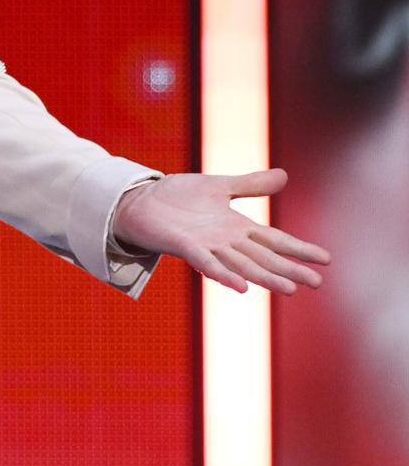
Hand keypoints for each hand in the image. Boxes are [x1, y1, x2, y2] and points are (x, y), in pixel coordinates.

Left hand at [113, 167, 329, 293]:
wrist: (140, 200)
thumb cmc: (177, 197)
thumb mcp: (220, 186)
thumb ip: (251, 184)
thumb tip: (285, 177)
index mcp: (236, 228)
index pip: (275, 240)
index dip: (299, 249)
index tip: (326, 259)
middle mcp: (225, 241)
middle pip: (264, 258)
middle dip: (290, 269)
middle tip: (317, 283)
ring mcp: (206, 246)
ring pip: (243, 265)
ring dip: (265, 277)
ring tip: (290, 288)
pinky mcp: (184, 246)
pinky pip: (207, 263)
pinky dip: (225, 274)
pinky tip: (242, 287)